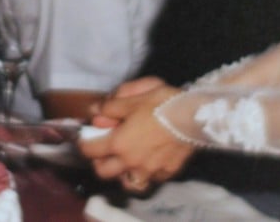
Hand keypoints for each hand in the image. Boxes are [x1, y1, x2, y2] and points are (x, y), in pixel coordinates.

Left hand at [79, 79, 193, 189]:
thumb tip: (94, 112)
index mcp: (118, 143)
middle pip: (104, 172)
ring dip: (122, 173)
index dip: (84, 143)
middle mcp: (130, 162)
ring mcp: (149, 171)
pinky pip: (150, 179)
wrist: (194, 116)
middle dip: (99, 162)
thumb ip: (110, 107)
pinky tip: (148, 161)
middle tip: (105, 150)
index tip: (87, 137)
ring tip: (126, 160)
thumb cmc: (161, 103)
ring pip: (127, 183)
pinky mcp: (167, 174)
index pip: (90, 150)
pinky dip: (145, 173)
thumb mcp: (133, 96)